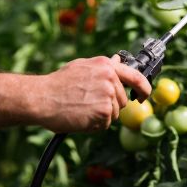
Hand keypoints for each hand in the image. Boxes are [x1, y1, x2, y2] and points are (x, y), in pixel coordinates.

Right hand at [35, 55, 151, 132]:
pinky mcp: (104, 112)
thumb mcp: (81, 67)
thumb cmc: (58, 84)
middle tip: (88, 103)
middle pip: (122, 100)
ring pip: (114, 113)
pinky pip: (105, 124)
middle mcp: (110, 78)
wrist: (42, 98)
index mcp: (105, 65)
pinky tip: (80, 117)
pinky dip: (94, 125)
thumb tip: (118, 61)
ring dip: (101, 116)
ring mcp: (108, 95)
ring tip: (81, 108)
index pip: (135, 76)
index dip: (143, 88)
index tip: (144, 95)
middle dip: (109, 105)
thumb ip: (102, 66)